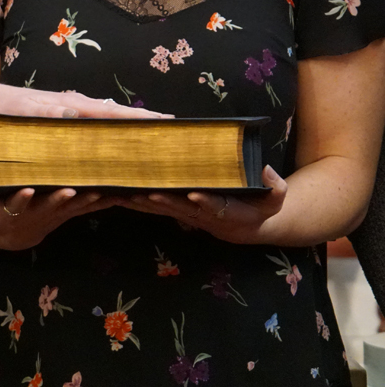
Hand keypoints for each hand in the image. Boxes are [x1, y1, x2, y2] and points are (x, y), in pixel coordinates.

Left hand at [0, 83, 170, 118]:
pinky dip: (114, 130)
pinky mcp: (68, 119)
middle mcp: (79, 107)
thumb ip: (46, 113)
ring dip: (133, 126)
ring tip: (158, 135)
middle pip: (119, 114)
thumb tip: (73, 113)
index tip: (165, 122)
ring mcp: (75, 112)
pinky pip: (97, 126)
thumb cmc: (6, 108)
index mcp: (73, 104)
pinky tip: (123, 140)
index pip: (113, 112)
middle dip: (146, 121)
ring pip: (111, 120)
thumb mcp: (23, 112)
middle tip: (174, 131)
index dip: (139, 118)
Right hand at [0, 173, 120, 249]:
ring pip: (74, 208)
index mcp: (14, 210)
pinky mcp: (68, 212)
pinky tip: (119, 194)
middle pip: (50, 207)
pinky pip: (88, 208)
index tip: (24, 191)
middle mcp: (37, 214)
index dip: (20, 199)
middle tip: (69, 190)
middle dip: (60, 199)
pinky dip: (103, 201)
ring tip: (100, 191)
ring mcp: (55, 214)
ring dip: (87, 201)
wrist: (10, 235)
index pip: (16, 204)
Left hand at [122, 164, 286, 244]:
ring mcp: (188, 214)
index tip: (196, 194)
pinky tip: (120, 196)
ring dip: (145, 203)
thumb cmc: (262, 207)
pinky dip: (139, 203)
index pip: (216, 206)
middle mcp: (203, 214)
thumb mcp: (275, 198)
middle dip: (166, 201)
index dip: (206, 201)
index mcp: (228, 211)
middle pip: (182, 208)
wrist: (247, 226)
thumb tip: (266, 170)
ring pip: (164, 210)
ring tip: (126, 195)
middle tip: (150, 193)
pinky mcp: (177, 211)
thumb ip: (274, 186)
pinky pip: (155, 208)